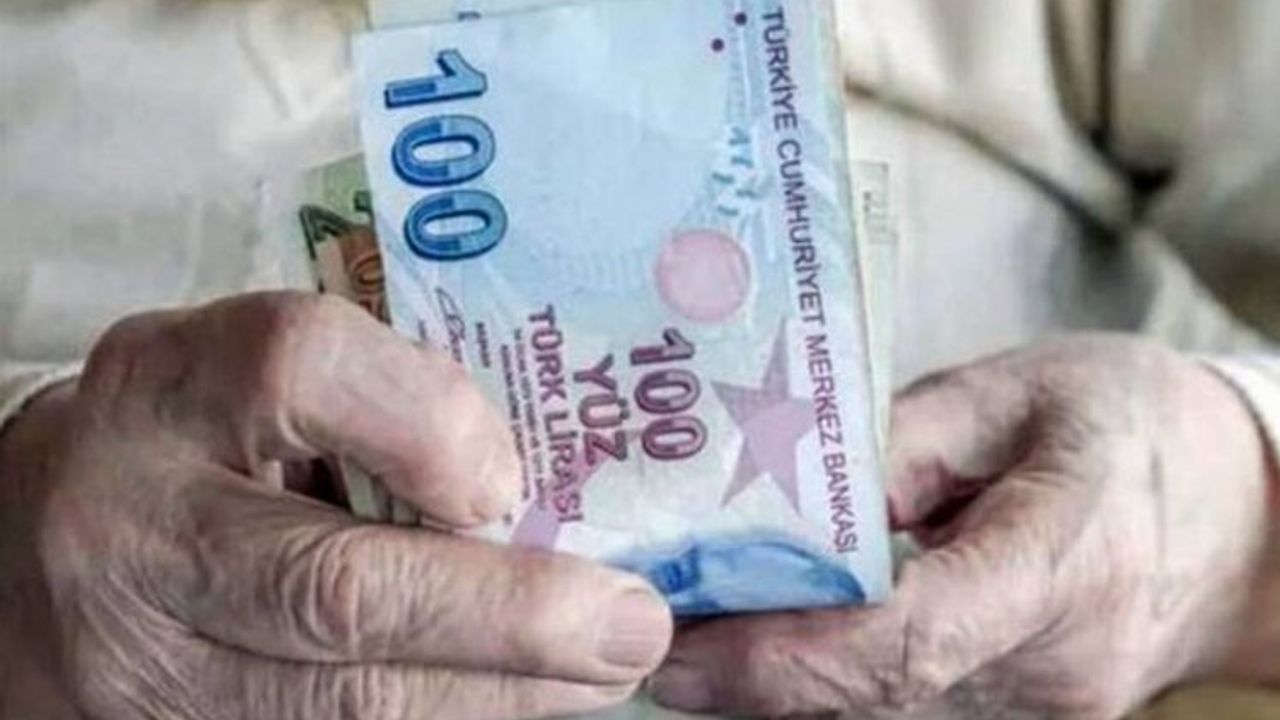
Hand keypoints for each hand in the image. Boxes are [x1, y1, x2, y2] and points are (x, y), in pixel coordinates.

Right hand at [0, 292, 671, 719]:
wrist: (28, 547)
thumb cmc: (187, 438)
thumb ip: (383, 404)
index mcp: (172, 387)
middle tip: (631, 628)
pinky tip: (510, 704)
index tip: (509, 484)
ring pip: (342, 706)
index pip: (304, 371)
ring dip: (497, 699)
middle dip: (511, 622)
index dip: (433, 428)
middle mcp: (136, 525)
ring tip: (599, 676)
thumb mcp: (259, 375)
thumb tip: (528, 500)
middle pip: (337, 588)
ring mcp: (138, 662)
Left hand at [649, 335, 1275, 718]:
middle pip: (876, 696)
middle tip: (643, 633)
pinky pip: (905, 715)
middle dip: (750, 678)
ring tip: (689, 631)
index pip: (910, 639)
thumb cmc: (1127, 426)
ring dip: (775, 689)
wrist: (1240, 515)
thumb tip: (774, 503)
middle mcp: (1055, 666)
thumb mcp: (1012, 393)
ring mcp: (1042, 712)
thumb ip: (892, 447)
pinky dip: (826, 688)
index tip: (681, 646)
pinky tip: (768, 643)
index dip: (784, 655)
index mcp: (1064, 561)